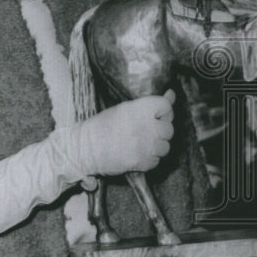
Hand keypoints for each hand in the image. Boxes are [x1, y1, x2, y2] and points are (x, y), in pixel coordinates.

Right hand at [61, 89, 175, 176]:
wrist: (85, 148)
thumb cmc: (102, 126)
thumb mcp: (124, 108)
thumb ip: (150, 104)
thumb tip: (171, 94)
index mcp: (140, 108)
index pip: (166, 107)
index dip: (164, 112)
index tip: (157, 116)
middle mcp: (147, 126)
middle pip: (169, 129)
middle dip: (160, 131)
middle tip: (147, 132)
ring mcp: (146, 145)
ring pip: (166, 147)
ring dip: (157, 147)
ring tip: (142, 145)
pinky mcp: (142, 162)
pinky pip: (156, 161)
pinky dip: (150, 160)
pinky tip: (138, 155)